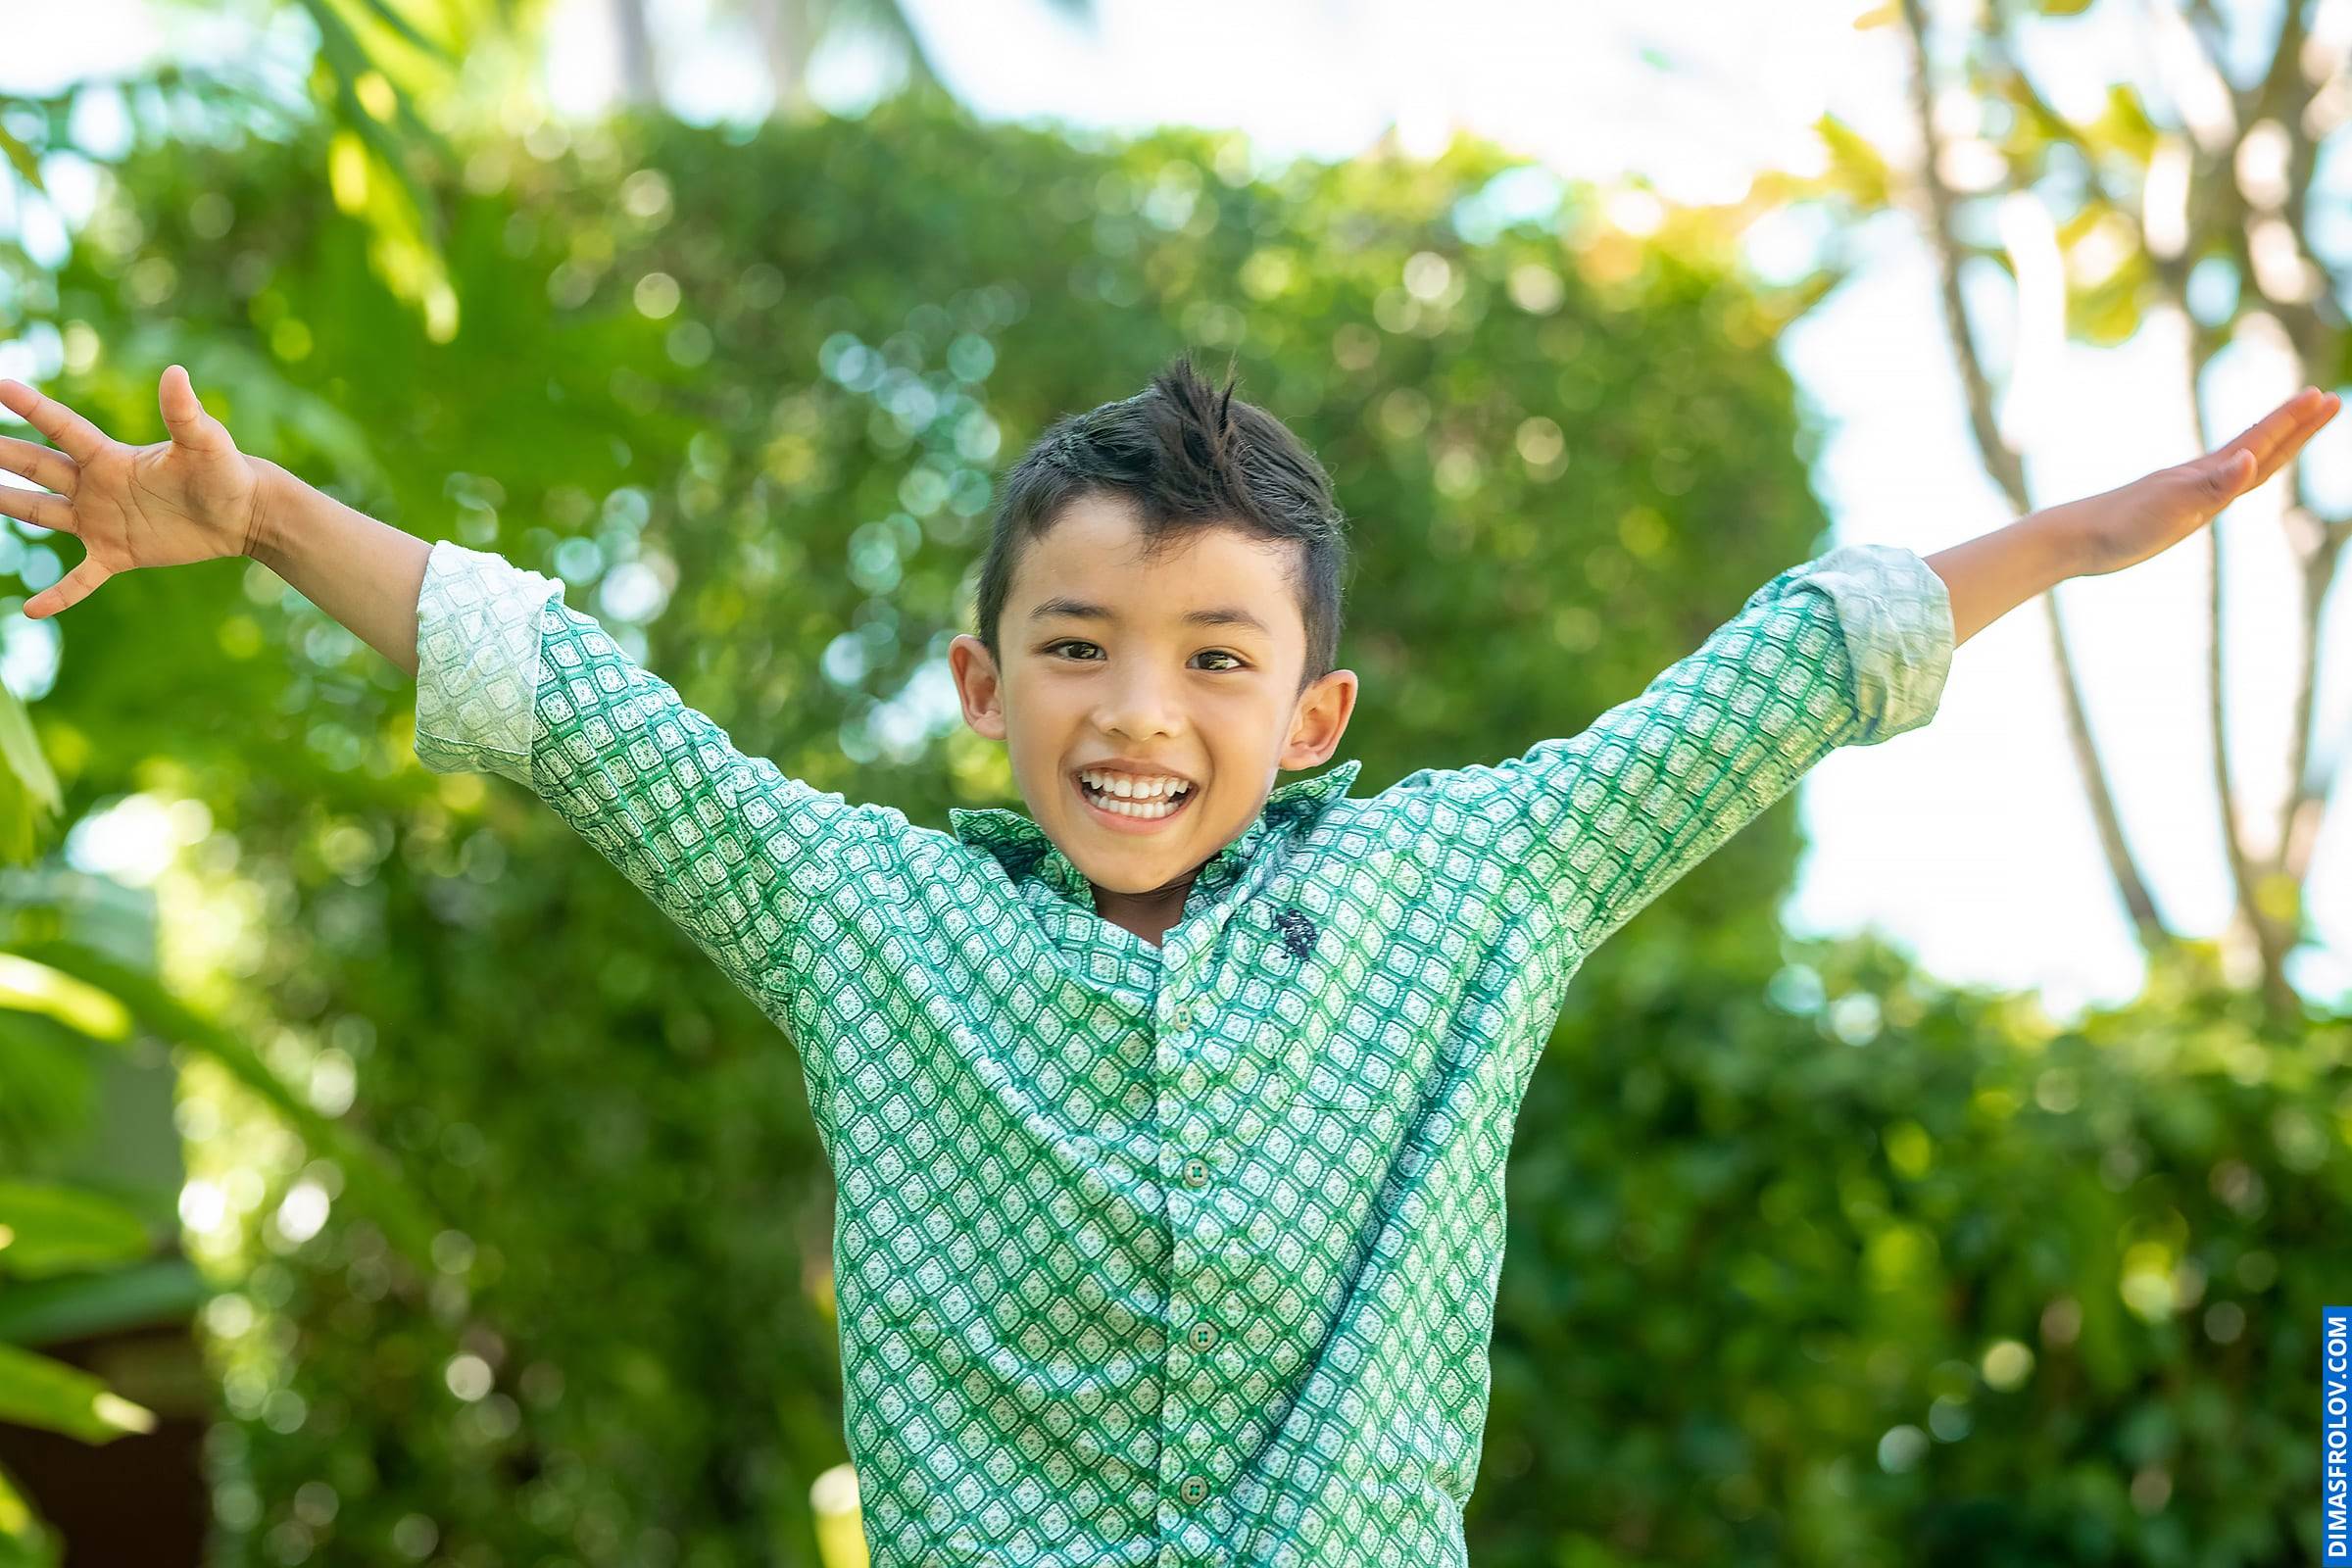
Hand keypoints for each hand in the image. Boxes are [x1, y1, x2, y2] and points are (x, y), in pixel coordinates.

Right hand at [0, 365, 271, 617]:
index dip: (31, 407)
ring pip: (41, 513)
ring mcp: (102, 521)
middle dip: (2, 453)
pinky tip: (30, 611)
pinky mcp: (116, 554)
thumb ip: (185, 413)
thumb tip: (177, 373)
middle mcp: (96, 485)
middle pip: (37, 467)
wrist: (243, 514)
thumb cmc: (225, 472)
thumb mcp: (204, 443)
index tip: (0, 385)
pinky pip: (80, 579)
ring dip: (8, 504)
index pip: (62, 428)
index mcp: (111, 457)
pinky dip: (58, 596)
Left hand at [2040, 385, 2341, 578]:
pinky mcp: (2172, 509)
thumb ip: (2214, 486)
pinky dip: (2240, 473)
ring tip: (2295, 427)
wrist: (2072, 538)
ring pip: (2241, 462)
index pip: (2260, 442)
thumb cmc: (2119, 527)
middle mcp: (2199, 476)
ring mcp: (2186, 490)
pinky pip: (2220, 486)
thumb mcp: (2172, 509)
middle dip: (2296, 425)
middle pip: (2259, 445)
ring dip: (2273, 443)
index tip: (2323, 396)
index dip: (2293, 422)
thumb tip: (2252, 459)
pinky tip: (2239, 470)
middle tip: (2328, 399)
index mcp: (2204, 474)